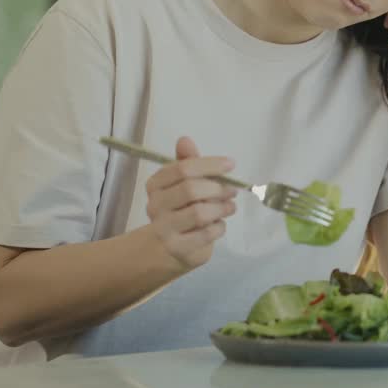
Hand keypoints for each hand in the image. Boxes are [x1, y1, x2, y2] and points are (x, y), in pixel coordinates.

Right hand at [144, 137, 236, 269]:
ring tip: (230, 206)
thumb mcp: (182, 184)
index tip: (231, 165)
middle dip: (218, 188)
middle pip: (191, 189)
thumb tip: (184, 139)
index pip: (183, 168)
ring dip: (221, 207)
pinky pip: (206, 234)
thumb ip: (187, 162)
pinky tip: (220, 223)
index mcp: (155, 184)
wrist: (166, 248)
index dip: (210, 164)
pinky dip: (219, 227)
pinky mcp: (178, 248)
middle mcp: (155, 205)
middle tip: (232, 190)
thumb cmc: (179, 209)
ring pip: (199, 212)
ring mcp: (164, 228)